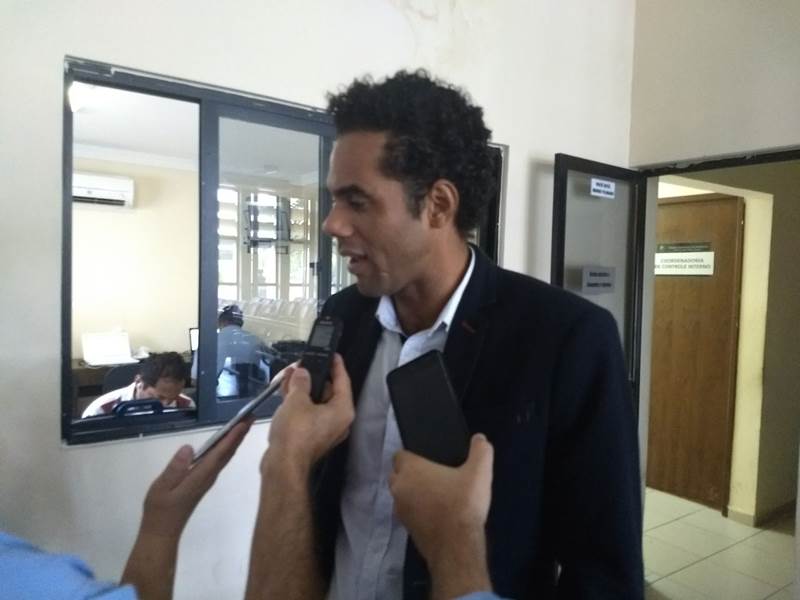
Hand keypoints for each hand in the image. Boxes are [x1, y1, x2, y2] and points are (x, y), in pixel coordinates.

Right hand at [139, 420, 251, 538]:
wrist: (162, 530)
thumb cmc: (160, 509)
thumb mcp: (163, 487)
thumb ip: (176, 468)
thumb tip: (189, 448)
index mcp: (200, 475)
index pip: (220, 453)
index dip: (232, 437)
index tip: (244, 422)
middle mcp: (209, 476)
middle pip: (228, 452)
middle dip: (240, 434)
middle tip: (251, 416)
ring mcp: (208, 479)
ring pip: (225, 456)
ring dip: (235, 440)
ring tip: (244, 424)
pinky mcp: (204, 481)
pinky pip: (219, 461)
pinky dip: (227, 448)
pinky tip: (228, 442)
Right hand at [264, 354, 353, 474]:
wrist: (283, 466)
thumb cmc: (295, 432)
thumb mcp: (297, 400)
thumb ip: (301, 382)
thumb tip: (302, 372)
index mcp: (343, 410)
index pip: (343, 381)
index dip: (337, 366)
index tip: (333, 354)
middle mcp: (338, 421)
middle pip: (329, 391)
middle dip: (313, 377)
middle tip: (301, 364)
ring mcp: (325, 430)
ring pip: (316, 402)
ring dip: (302, 388)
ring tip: (289, 374)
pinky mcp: (311, 437)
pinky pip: (308, 413)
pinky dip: (299, 402)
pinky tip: (285, 391)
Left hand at [390, 434, 493, 574]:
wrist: (456, 546)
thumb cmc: (463, 504)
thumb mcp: (479, 473)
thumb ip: (481, 451)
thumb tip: (480, 439)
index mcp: (410, 469)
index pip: (400, 455)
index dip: (413, 455)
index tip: (429, 459)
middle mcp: (399, 487)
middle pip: (398, 474)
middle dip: (411, 474)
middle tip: (434, 475)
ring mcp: (399, 510)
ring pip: (402, 495)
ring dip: (413, 493)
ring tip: (437, 494)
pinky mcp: (405, 528)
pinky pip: (408, 513)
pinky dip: (418, 511)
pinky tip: (437, 513)